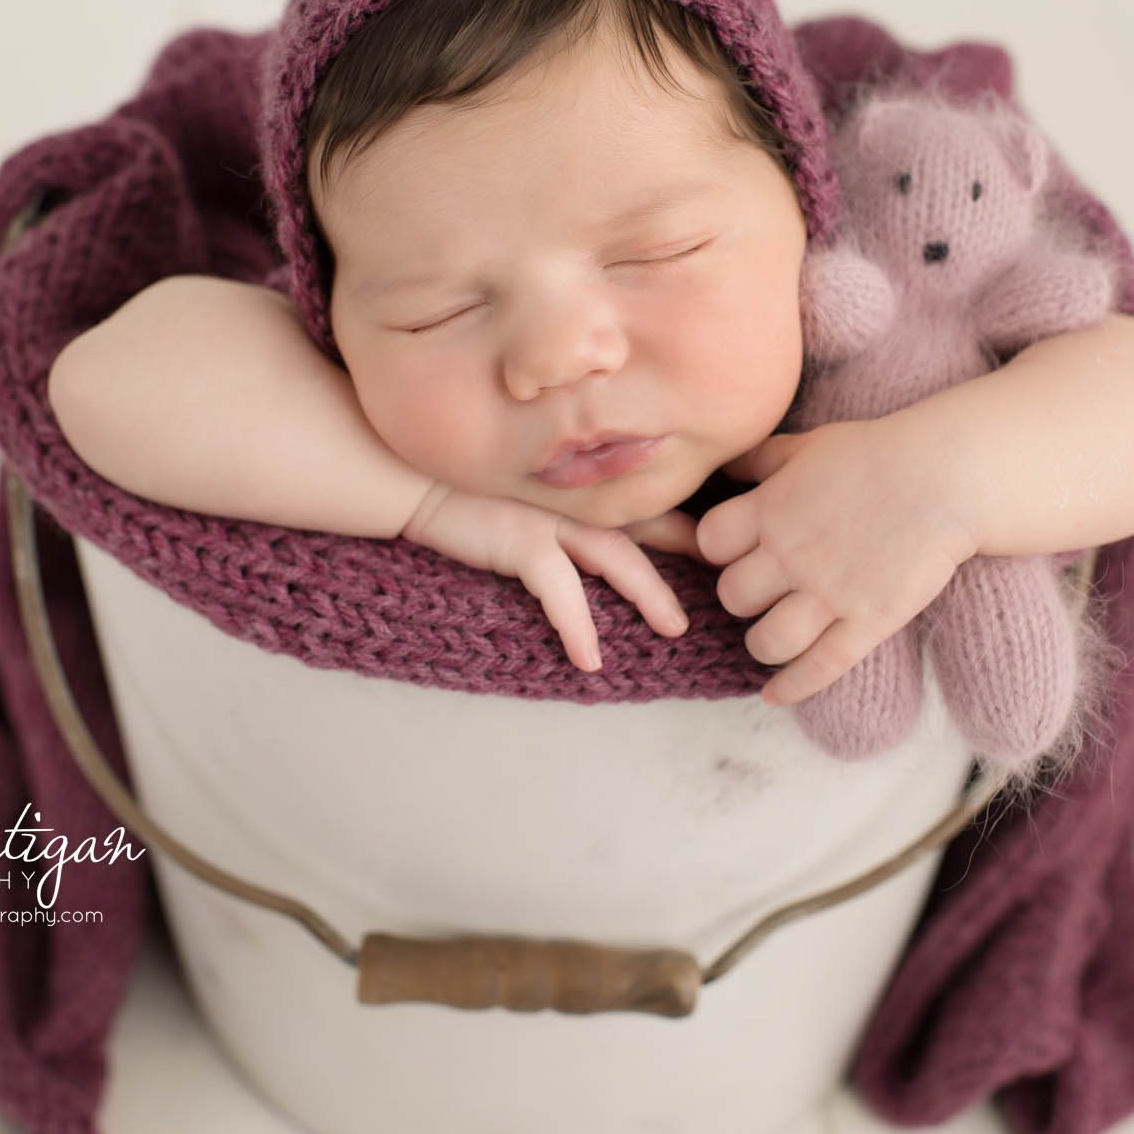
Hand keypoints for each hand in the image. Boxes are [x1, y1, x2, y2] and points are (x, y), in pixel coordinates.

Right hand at [400, 483, 704, 674]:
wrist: (405, 474)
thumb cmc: (462, 486)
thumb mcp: (522, 487)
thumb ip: (560, 499)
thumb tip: (593, 530)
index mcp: (577, 486)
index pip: (643, 498)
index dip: (684, 517)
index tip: (723, 536)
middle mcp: (571, 496)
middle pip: (646, 522)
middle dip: (689, 550)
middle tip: (728, 579)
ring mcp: (547, 515)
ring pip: (615, 554)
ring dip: (648, 592)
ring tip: (675, 628)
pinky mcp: (517, 540)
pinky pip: (557, 588)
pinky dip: (576, 623)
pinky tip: (589, 659)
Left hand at [698, 418, 975, 707]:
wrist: (947, 477)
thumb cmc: (878, 454)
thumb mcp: (810, 445)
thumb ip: (762, 460)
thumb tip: (723, 465)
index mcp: (772, 509)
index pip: (710, 543)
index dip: (716, 550)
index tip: (733, 552)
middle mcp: (791, 554)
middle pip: (733, 596)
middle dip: (741, 597)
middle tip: (762, 594)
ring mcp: (830, 593)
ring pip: (767, 640)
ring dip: (761, 644)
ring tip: (771, 639)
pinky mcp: (868, 621)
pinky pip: (820, 667)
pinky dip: (791, 688)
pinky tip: (774, 696)